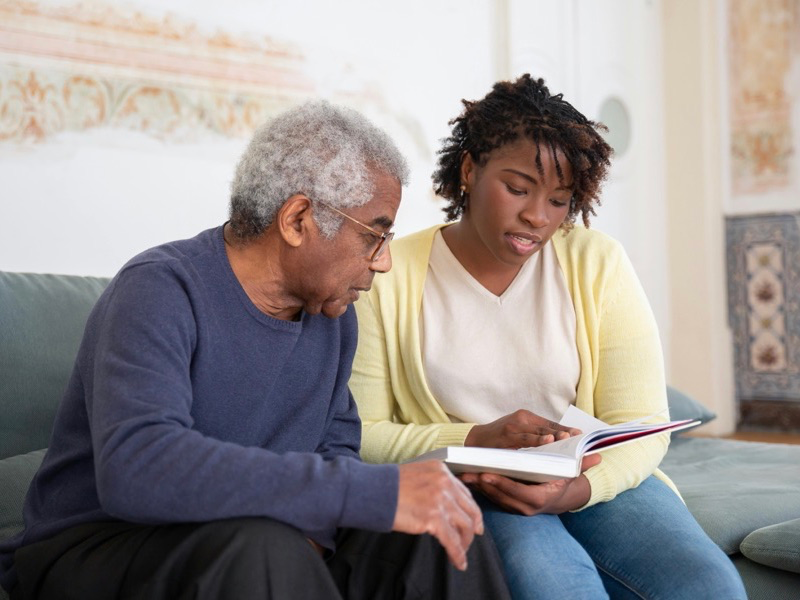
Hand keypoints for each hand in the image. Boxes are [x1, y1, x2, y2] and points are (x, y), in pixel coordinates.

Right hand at [393, 460, 483, 570]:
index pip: (464, 493)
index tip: (472, 519)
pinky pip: (452, 541)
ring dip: (465, 542)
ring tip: (461, 552)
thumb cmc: (388, 485)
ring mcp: (440, 500)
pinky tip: (458, 562)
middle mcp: (444, 483)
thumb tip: (443, 503)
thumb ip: (433, 484)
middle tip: (473, 536)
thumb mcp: (417, 474)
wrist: (372, 490)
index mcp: (441, 470)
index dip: (470, 509)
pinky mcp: (433, 518)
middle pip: (469, 509)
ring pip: (465, 526)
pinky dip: (457, 554)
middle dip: (473, 526)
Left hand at [460, 454, 601, 514]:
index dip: (502, 485)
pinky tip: (468, 478)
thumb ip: (582, 464)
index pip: (519, 494)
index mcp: (541, 498)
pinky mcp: (508, 505)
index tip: (488, 475)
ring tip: (464, 474)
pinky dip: (481, 489)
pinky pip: (492, 498)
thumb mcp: (572, 472)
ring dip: (479, 487)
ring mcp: (516, 508)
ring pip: (494, 499)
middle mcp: (527, 507)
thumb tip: (597, 456)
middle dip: (484, 485)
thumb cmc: (563, 481)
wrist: (561, 498)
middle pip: (502, 497)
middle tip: (469, 473)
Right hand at [465, 409, 580, 448]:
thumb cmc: (498, 439)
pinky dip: (538, 440)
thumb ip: (533, 435)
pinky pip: (526, 439)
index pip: (550, 424)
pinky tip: (548, 442)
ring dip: (554, 436)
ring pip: (538, 431)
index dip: (566, 429)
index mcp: (526, 417)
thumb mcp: (517, 433)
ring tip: (568, 438)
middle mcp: (522, 418)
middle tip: (579, 438)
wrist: (474, 440)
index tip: (580, 435)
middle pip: (548, 426)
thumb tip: (555, 442)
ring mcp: (514, 426)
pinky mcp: (507, 435)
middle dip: (564, 433)